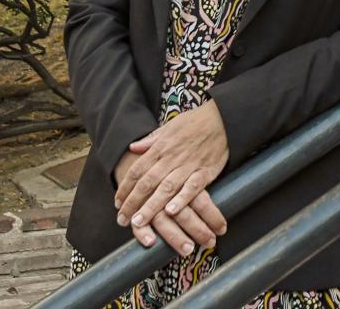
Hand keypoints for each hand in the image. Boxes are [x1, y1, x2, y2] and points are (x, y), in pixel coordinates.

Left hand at [114, 100, 228, 236]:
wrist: (222, 117)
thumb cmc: (195, 122)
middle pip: (147, 183)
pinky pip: (192, 187)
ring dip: (151, 206)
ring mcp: (189, 165)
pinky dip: (182, 199)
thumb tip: (132, 147)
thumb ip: (150, 140)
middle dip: (133, 202)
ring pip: (166, 188)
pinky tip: (172, 211)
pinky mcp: (206, 171)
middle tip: (122, 220)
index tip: (117, 203)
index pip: (137, 170)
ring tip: (139, 222)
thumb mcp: (169, 126)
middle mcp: (171, 158)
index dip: (125, 188)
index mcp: (161, 148)